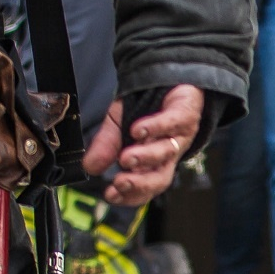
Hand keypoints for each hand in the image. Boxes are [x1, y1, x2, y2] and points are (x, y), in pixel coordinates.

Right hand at [84, 84, 204, 205]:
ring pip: (167, 152)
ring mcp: (179, 135)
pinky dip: (155, 127)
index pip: (144, 188)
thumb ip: (105, 146)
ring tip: (125, 158)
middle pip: (160, 178)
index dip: (129, 195)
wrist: (167, 78)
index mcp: (152, 162)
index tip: (110, 195)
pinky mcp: (185, 114)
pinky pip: (174, 123)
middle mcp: (168, 154)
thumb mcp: (117, 125)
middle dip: (140, 184)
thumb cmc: (144, 106)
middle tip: (120, 182)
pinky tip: (138, 130)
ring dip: (145, 157)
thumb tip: (89, 168)